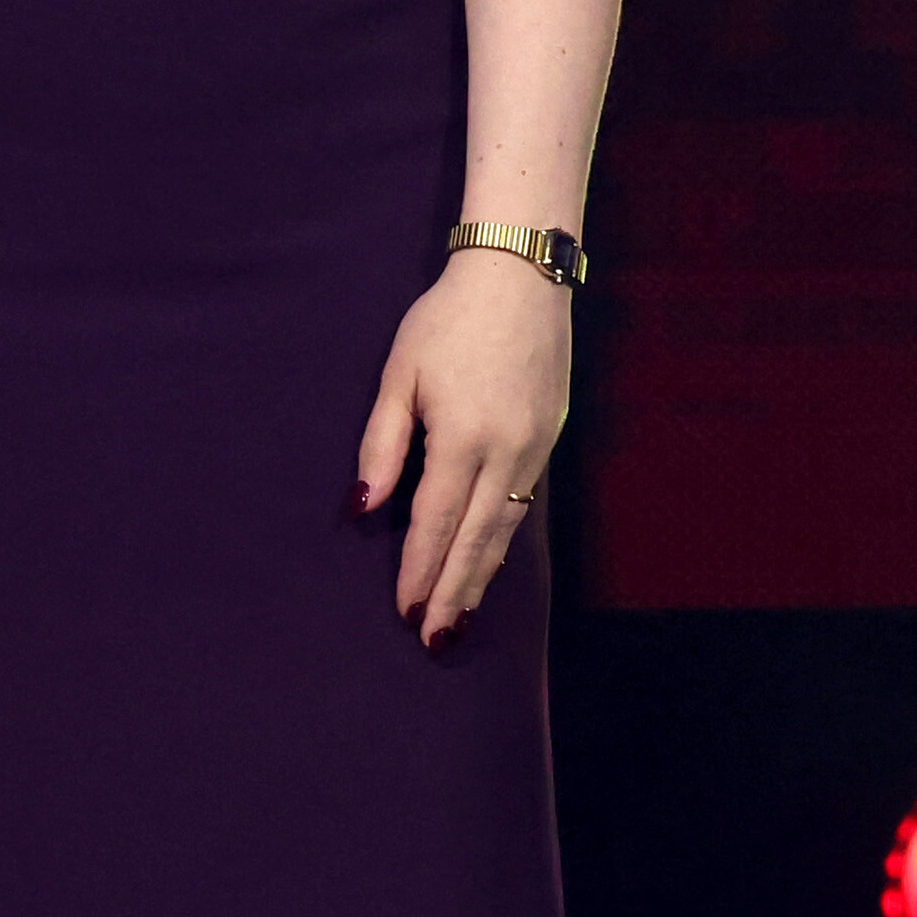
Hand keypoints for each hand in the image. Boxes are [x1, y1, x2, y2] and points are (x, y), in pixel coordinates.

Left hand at [356, 247, 572, 644]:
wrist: (521, 276)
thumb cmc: (447, 319)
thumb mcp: (401, 374)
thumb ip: (382, 443)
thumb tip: (365, 506)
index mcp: (463, 437)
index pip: (436, 522)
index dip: (419, 570)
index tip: (403, 609)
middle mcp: (507, 453)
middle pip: (477, 540)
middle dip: (452, 593)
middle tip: (433, 639)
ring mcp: (536, 449)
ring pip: (505, 530)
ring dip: (481, 577)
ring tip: (458, 617)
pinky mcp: (551, 440)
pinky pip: (523, 506)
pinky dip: (502, 540)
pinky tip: (488, 561)